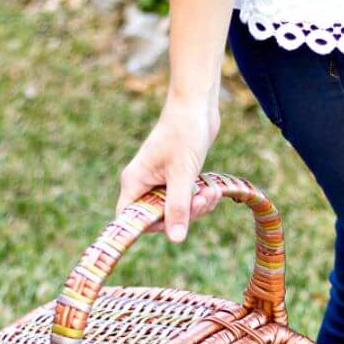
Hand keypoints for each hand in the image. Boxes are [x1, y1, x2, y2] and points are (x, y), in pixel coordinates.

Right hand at [116, 93, 221, 241]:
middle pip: (158, 217)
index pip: (131, 218)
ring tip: (211, 193)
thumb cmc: (185, 133)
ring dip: (196, 207)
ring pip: (175, 210)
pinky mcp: (176, 177)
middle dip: (183, 214)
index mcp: (135, 181)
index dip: (150, 227)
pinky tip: (213, 190)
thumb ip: (178, 208)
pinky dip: (200, 198)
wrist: (198, 105)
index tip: (174, 224)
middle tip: (202, 200)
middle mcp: (144, 183)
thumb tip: (175, 239)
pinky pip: (186, 200)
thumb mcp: (183, 175)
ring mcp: (160, 181)